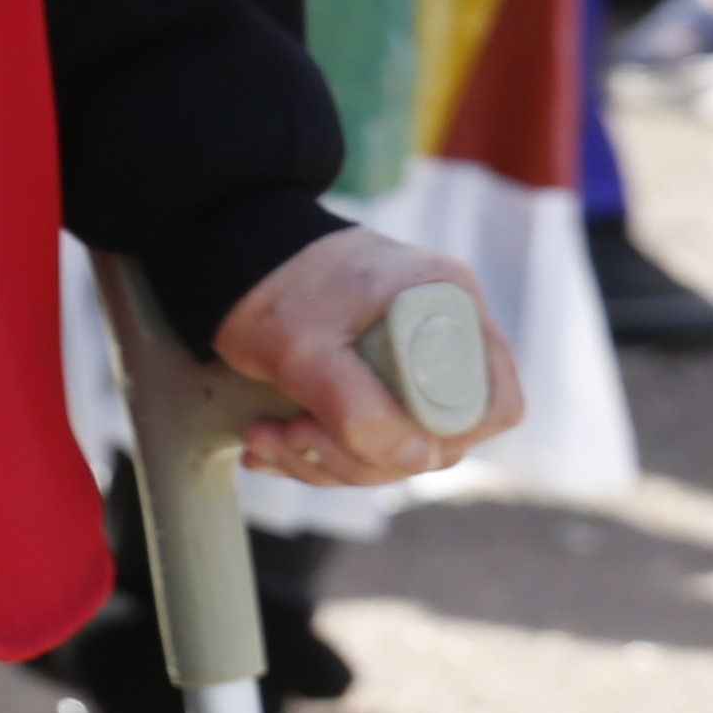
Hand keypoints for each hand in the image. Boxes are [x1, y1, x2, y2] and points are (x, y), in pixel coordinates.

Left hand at [214, 226, 521, 487]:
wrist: (220, 252)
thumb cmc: (265, 286)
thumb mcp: (300, 347)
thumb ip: (359, 407)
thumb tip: (418, 459)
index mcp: (447, 306)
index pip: (492, 404)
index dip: (442, 442)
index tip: (371, 445)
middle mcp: (441, 334)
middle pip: (436, 438)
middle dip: (357, 457)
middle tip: (286, 436)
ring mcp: (407, 361)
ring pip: (394, 448)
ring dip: (324, 460)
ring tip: (263, 439)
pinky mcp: (369, 383)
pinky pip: (362, 439)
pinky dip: (314, 454)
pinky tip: (266, 445)